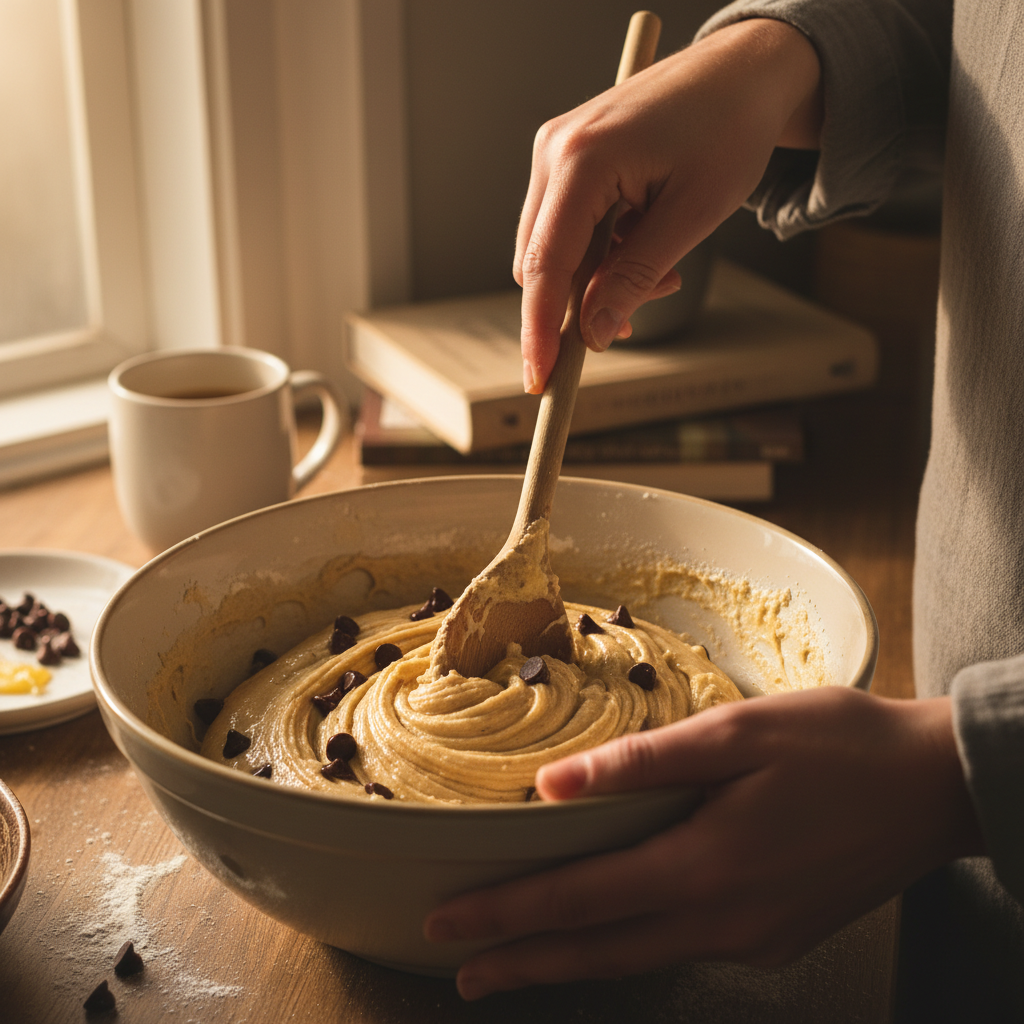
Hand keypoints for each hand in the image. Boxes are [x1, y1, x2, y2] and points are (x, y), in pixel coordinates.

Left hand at [423, 688, 983, 999]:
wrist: (937, 788)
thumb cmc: (839, 745)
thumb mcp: (738, 733)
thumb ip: (642, 762)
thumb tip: (555, 783)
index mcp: (706, 866)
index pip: (580, 899)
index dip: (508, 913)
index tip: (447, 920)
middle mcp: (724, 920)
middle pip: (600, 951)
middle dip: (523, 961)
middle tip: (460, 970)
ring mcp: (754, 938)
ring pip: (639, 956)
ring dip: (571, 961)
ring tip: (514, 964)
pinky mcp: (776, 937)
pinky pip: (684, 948)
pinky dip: (629, 945)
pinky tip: (611, 931)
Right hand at [516, 18, 823, 392]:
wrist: (746, 69)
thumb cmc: (730, 127)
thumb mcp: (692, 215)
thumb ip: (634, 278)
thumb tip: (593, 336)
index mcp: (582, 159)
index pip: (545, 266)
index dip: (540, 332)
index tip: (539, 381)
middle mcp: (555, 151)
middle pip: (541, 263)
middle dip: (584, 301)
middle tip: (646, 306)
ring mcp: (557, 152)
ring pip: (554, 250)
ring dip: (598, 278)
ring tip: (662, 268)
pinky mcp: (569, 158)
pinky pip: (568, 227)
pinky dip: (601, 253)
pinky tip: (645, 243)